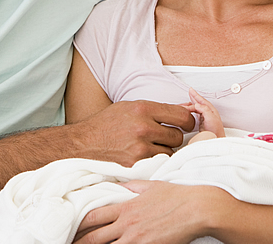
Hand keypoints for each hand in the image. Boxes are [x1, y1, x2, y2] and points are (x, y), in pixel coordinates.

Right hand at [73, 100, 194, 165]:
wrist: (84, 143)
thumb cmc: (108, 123)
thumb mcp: (130, 107)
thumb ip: (157, 109)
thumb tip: (188, 109)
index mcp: (142, 108)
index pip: (181, 115)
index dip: (188, 120)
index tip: (186, 124)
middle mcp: (143, 127)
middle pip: (178, 135)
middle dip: (173, 136)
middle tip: (162, 136)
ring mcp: (140, 148)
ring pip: (170, 151)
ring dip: (164, 149)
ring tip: (148, 145)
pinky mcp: (136, 165)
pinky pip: (158, 163)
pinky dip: (155, 160)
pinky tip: (144, 155)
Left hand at [74, 180, 214, 243]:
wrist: (198, 208)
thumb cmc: (177, 196)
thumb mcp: (151, 186)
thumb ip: (132, 187)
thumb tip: (119, 185)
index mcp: (126, 207)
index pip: (93, 216)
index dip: (79, 224)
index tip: (71, 229)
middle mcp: (127, 224)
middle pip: (94, 238)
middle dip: (80, 243)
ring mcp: (136, 239)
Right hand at [185, 88, 224, 137]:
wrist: (215, 140)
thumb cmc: (216, 131)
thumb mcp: (211, 118)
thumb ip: (204, 110)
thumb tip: (197, 104)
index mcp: (211, 110)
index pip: (202, 100)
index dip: (196, 95)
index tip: (191, 90)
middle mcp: (208, 113)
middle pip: (199, 103)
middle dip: (193, 97)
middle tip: (189, 92)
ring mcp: (205, 117)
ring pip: (196, 108)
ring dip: (190, 105)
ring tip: (185, 104)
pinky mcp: (202, 122)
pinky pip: (195, 113)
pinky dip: (191, 111)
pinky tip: (189, 111)